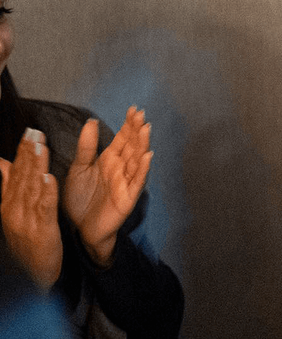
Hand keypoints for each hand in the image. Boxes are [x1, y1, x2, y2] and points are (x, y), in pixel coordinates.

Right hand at [0, 129, 61, 289]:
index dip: (22, 153)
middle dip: (28, 153)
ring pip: (32, 188)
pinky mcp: (41, 230)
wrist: (30, 275)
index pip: (15, 174)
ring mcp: (26, 220)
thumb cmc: (26, 242)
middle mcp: (14, 209)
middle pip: (22, 177)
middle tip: (35, 132)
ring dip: (36, 166)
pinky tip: (50, 178)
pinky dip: (47, 192)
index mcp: (9, 204)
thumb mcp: (13, 213)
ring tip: (40, 147)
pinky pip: (44, 208)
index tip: (29, 133)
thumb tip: (3, 162)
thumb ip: (8, 187)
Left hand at [63, 107, 151, 266]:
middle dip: (137, 130)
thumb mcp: (78, 169)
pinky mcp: (127, 197)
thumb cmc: (79, 200)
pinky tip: (147, 156)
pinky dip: (143, 169)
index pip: (122, 138)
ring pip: (137, 160)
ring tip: (146, 129)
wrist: (77, 229)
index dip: (128, 124)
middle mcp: (120, 169)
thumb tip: (92, 122)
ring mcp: (126, 182)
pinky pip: (137, 181)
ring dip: (142, 145)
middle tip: (141, 114)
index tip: (133, 109)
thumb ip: (86, 147)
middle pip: (132, 146)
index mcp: (109, 160)